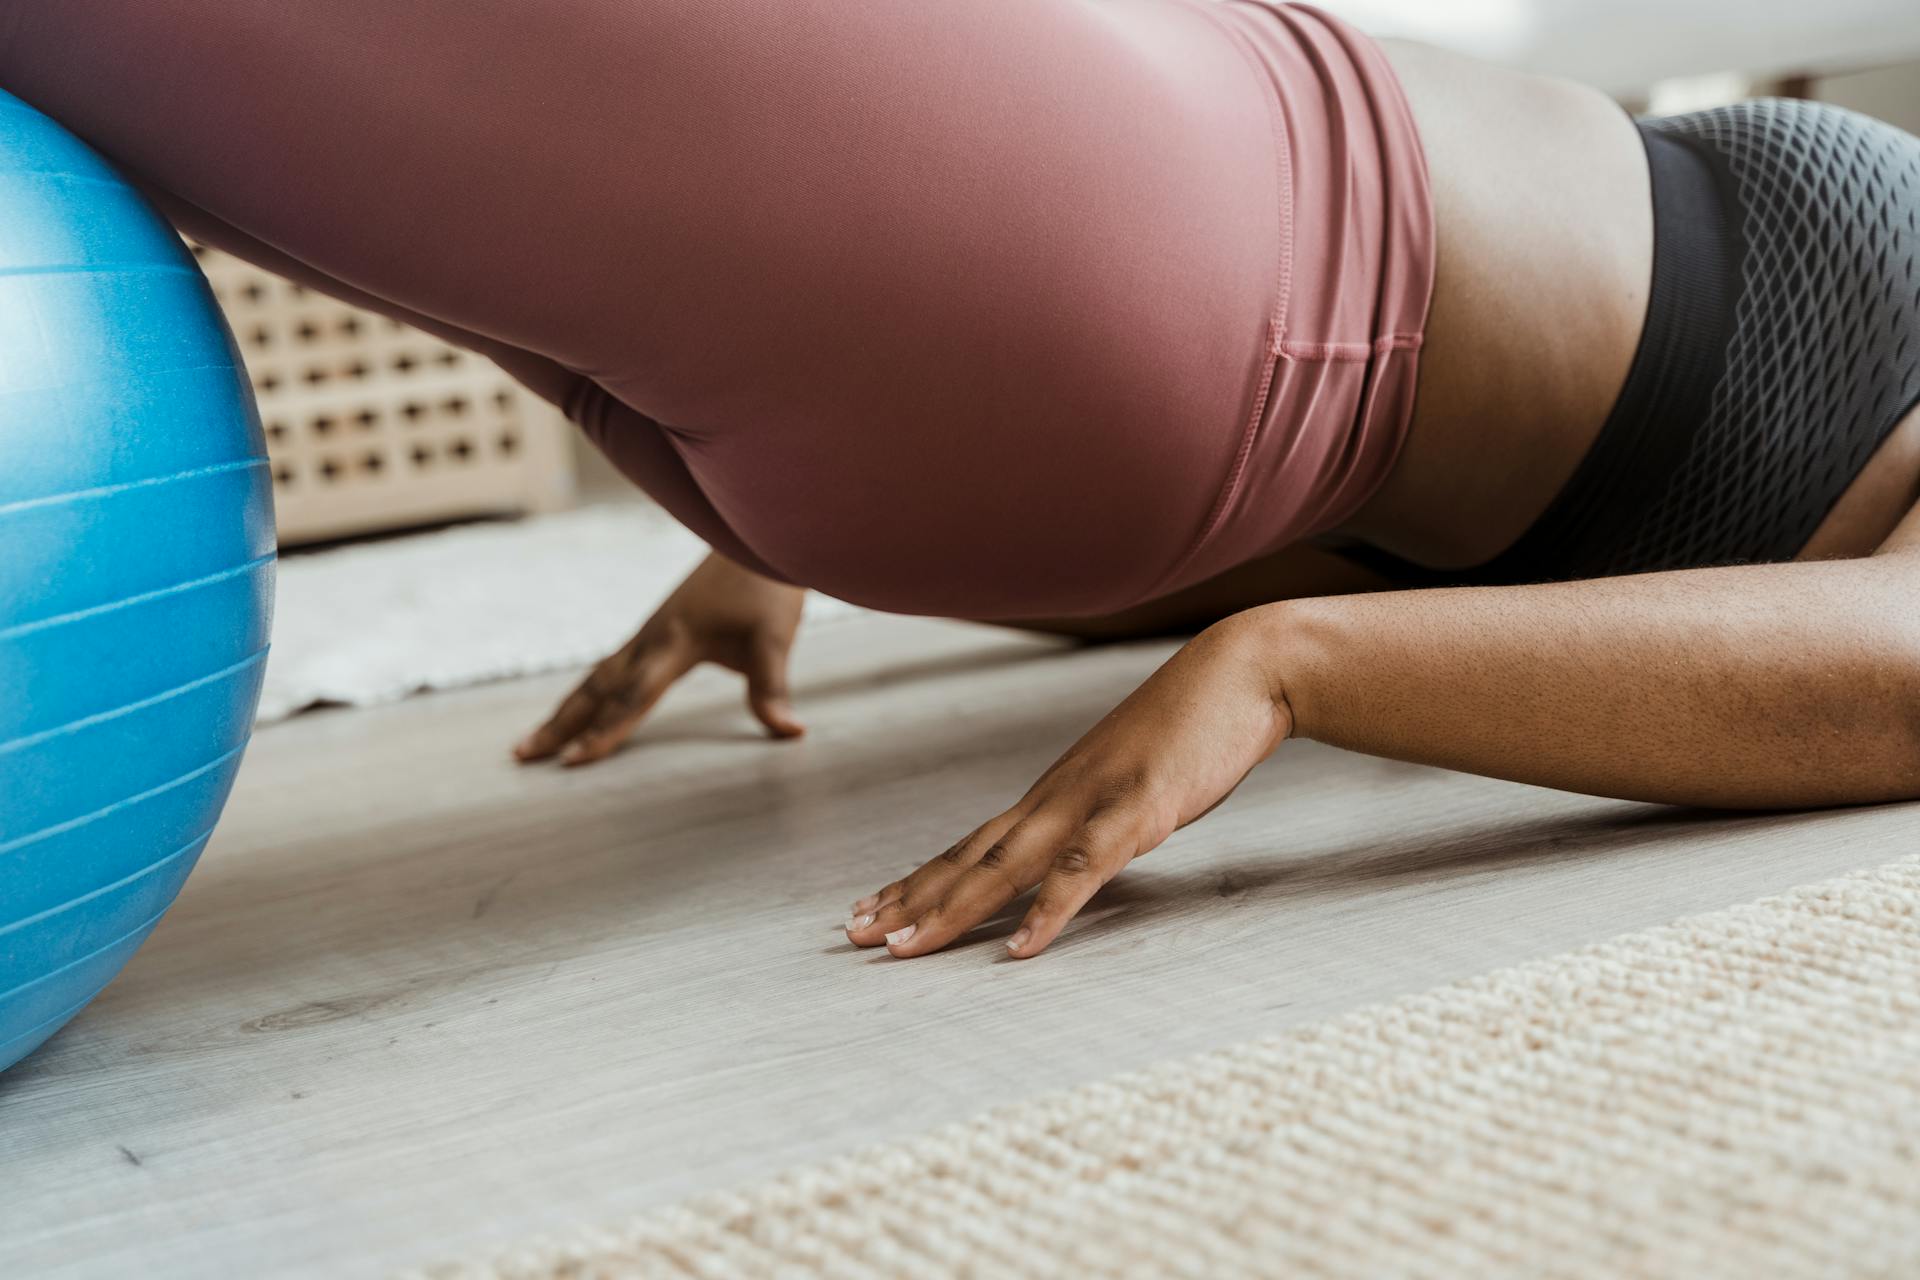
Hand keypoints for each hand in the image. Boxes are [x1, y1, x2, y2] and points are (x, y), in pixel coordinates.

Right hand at [514, 552, 806, 765]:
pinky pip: (611, 666)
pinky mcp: (656, 630)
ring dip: (566, 710)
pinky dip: (588, 693)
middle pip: (596, 688)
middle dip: (560, 725)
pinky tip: (581, 705)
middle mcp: (651, 637)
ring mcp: (649, 632)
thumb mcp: (774, 637)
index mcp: (674, 641)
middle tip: (521, 755)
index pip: (633, 697)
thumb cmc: (767, 586)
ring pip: (597, 677)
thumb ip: (772, 687)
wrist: (757, 534)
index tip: (573, 763)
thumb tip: (789, 732)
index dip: (605, 732)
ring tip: (533, 740)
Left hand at [843, 613, 1292, 958]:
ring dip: (952, 909)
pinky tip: (1019, 949)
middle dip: (909, 900)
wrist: (1245, 671)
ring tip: (905, 948)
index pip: (972, 844)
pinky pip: (1083, 871)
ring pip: (1006, 866)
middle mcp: (1057, 798)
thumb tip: (1083, 848)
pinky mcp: (1137, 812)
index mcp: (1055, 793)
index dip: (920, 879)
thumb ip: (1102, 813)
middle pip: (969, 858)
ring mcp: (1093, 803)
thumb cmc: (1194, 726)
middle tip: (854, 937)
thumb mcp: (1134, 778)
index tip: (873, 908)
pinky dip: (1048, 911)